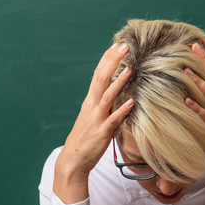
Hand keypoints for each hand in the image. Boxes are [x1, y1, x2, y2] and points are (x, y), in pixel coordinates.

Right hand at [54, 42, 133, 203]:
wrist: (73, 159)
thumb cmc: (85, 138)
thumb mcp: (92, 116)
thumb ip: (102, 103)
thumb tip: (114, 91)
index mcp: (90, 101)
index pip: (97, 74)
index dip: (107, 59)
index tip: (116, 44)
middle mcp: (92, 106)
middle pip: (101, 79)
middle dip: (112, 61)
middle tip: (124, 46)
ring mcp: (96, 119)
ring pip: (107, 96)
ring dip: (118, 82)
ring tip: (130, 69)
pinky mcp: (102, 132)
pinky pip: (113, 120)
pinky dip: (122, 111)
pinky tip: (131, 103)